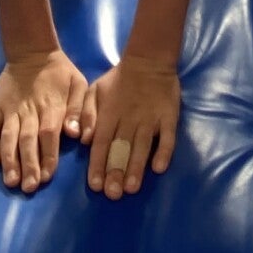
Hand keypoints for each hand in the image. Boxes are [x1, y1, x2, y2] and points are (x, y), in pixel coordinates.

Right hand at [0, 48, 89, 193]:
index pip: (49, 134)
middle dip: (28, 164)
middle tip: (29, 187)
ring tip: (11, 180)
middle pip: (28, 140)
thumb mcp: (78, 84)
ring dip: (9, 159)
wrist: (33, 52)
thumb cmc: (60, 74)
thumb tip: (76, 134)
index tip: (47, 176)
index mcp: (51, 106)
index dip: (48, 155)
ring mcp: (10, 109)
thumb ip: (79, 109)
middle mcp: (29, 110)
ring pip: (9, 136)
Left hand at [84, 53, 181, 198]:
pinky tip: (159, 167)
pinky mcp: (169, 116)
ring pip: (142, 145)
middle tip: (113, 193)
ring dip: (136, 166)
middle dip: (116, 171)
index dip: (98, 164)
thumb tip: (83, 139)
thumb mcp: (95, 90)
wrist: (149, 60)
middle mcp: (129, 118)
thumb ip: (86, 114)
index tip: (96, 185)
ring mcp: (150, 118)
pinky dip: (164, 151)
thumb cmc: (118, 80)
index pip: (101, 142)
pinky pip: (167, 136)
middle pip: (121, 147)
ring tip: (132, 187)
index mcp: (109, 114)